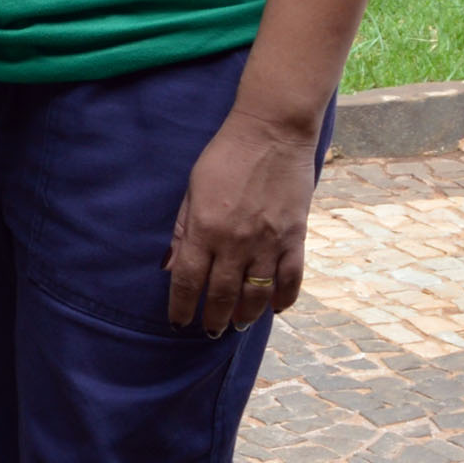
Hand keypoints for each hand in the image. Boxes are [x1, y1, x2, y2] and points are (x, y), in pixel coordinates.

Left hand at [166, 104, 322, 335]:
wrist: (272, 131)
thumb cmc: (225, 156)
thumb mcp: (192, 189)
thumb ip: (182, 230)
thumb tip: (169, 266)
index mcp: (205, 228)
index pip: (187, 281)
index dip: (180, 306)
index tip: (177, 321)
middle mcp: (236, 242)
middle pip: (221, 295)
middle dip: (212, 318)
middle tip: (209, 331)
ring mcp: (268, 242)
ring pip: (256, 295)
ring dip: (245, 316)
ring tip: (236, 325)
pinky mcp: (295, 237)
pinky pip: (291, 279)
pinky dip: (284, 299)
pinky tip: (275, 309)